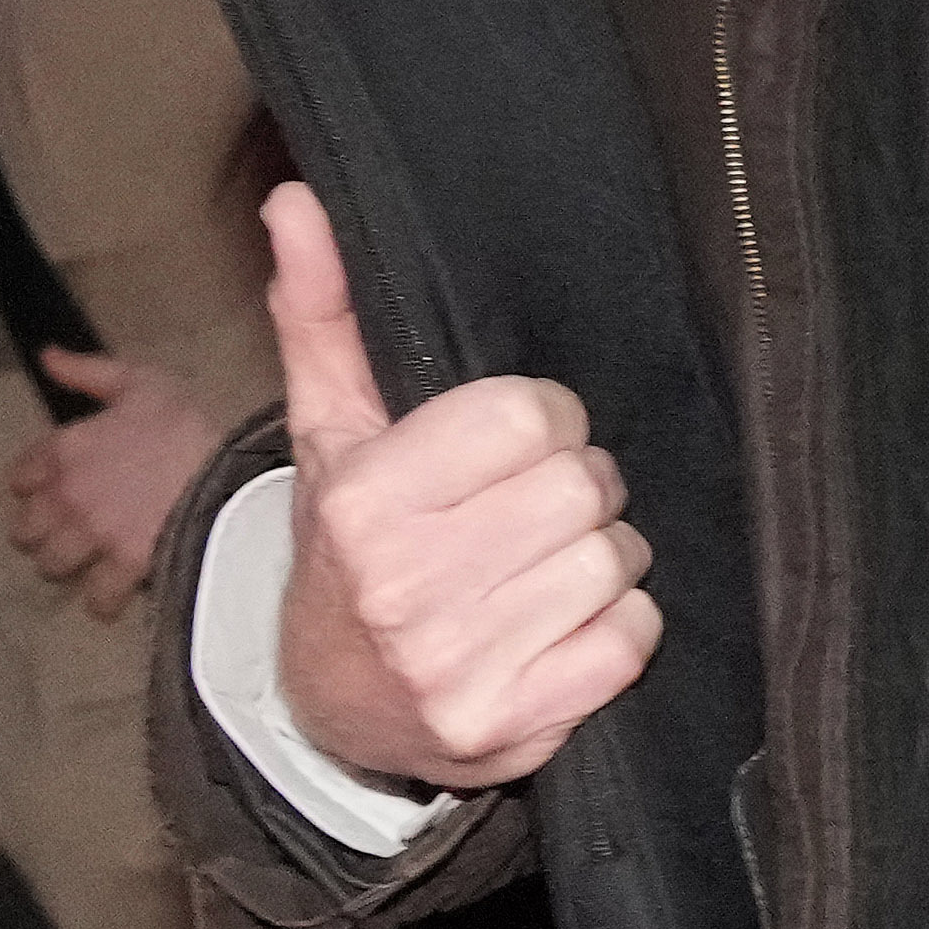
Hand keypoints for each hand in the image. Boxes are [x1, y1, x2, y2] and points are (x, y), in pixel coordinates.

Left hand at [6, 346, 220, 616]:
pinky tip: (113, 592)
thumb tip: (45, 356)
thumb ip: (88, 372)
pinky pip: (96, 599)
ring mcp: (93, 537)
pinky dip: (103, 601)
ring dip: (66, 566)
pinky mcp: (122, 568)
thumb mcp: (140, 382)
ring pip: (52, 566)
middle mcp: (68, 497)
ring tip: (87, 562)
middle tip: (68, 530)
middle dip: (42, 532)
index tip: (54, 486)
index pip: (18, 477)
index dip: (33, 484)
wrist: (227, 473)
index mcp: (66, 450)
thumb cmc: (185, 424)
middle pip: (24, 531)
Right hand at [264, 178, 657, 788]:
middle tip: (534, 509)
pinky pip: (632, 639)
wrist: (331, 705)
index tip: (513, 446)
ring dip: (600, 556)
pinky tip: (558, 624)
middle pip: (586, 486)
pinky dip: (616, 627)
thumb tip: (295, 201)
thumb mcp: (332, 431)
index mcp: (365, 499)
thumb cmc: (351, 547)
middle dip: (577, 488)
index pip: (531, 416)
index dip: (542, 422)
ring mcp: (458, 664)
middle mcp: (406, 585)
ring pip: (616, 561)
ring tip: (542, 566)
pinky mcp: (511, 726)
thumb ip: (325, 312)